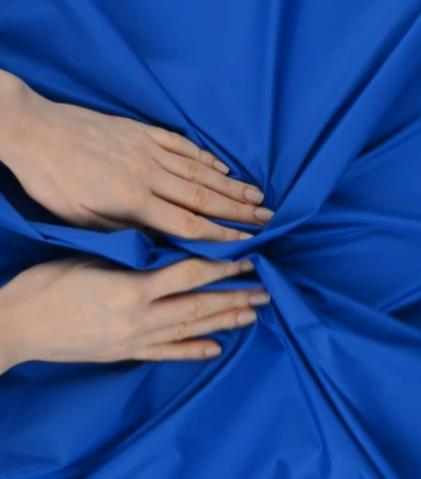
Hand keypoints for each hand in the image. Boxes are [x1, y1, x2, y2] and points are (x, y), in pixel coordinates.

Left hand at [0, 72, 273, 240]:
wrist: (34, 132)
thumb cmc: (52, 182)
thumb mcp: (81, 220)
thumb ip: (124, 231)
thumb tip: (159, 241)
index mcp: (135, 202)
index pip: (189, 224)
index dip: (222, 235)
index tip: (248, 242)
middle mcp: (150, 175)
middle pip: (204, 197)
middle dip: (240, 211)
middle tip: (269, 219)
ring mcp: (149, 150)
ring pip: (199, 171)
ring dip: (232, 186)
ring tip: (258, 196)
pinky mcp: (142, 132)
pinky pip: (182, 145)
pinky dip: (206, 157)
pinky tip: (223, 165)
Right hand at [0, 256, 269, 372]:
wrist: (18, 325)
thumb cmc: (48, 284)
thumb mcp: (91, 261)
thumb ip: (132, 260)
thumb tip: (166, 252)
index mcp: (131, 288)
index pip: (189, 274)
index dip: (220, 265)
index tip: (245, 259)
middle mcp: (140, 318)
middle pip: (199, 305)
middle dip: (235, 296)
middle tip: (264, 290)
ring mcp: (135, 340)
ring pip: (190, 330)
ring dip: (224, 321)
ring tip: (252, 314)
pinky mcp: (125, 354)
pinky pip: (166, 354)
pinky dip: (193, 352)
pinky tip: (216, 349)